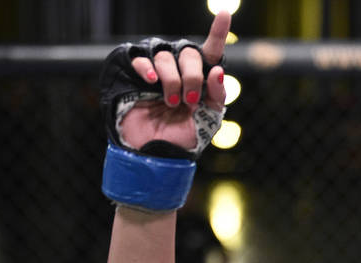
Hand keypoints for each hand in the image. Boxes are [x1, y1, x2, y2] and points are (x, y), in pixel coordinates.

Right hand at [108, 11, 231, 153]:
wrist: (155, 152)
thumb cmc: (182, 136)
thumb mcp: (208, 119)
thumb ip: (217, 96)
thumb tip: (217, 70)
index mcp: (200, 77)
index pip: (211, 51)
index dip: (218, 32)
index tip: (225, 13)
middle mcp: (179, 69)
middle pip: (189, 53)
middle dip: (192, 77)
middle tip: (189, 100)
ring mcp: (157, 70)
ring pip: (166, 56)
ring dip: (172, 80)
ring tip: (171, 102)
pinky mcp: (135, 74)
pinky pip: (141, 58)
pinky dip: (147, 68)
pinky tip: (151, 81)